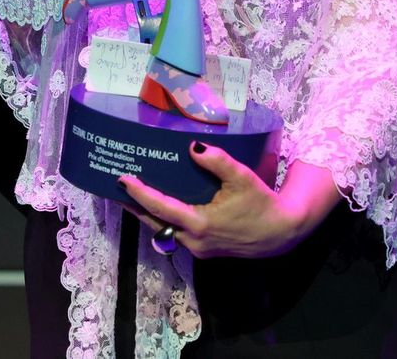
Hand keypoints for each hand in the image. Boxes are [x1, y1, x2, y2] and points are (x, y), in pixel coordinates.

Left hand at [119, 144, 328, 258]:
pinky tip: (158, 207)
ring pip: (164, 230)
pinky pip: (176, 233)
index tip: (121, 179)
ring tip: (129, 196)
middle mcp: (194, 240)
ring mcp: (198, 248)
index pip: (160, 207)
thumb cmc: (262, 203)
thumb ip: (218, 161)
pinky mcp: (204, 250)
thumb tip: (193, 146)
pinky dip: (163, 220)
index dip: (138, 193)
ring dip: (147, 214)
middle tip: (115, 188)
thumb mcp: (242, 178)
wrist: (281, 233)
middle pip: (154, 222)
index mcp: (200, 224)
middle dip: (133, 206)